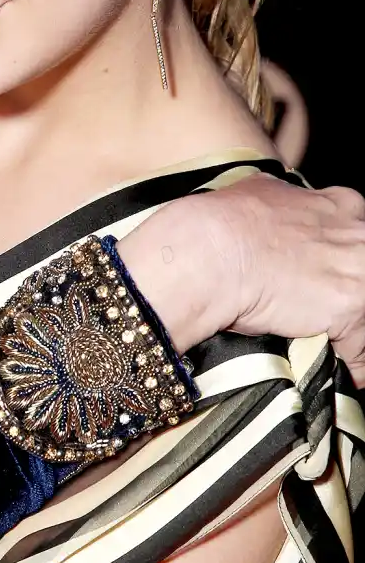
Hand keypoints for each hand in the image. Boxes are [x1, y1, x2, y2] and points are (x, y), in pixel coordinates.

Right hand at [121, 176, 364, 383]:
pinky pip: (361, 349)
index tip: (333, 272)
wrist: (213, 251)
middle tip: (327, 305)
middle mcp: (356, 235)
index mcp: (339, 204)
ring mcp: (358, 272)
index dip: (344, 257)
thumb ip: (284, 201)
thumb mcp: (260, 190)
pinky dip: (354, 364)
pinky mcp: (350, 311)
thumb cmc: (227, 220)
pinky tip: (346, 371)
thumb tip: (274, 206)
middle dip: (352, 287)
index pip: (359, 234)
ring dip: (354, 326)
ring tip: (337, 343)